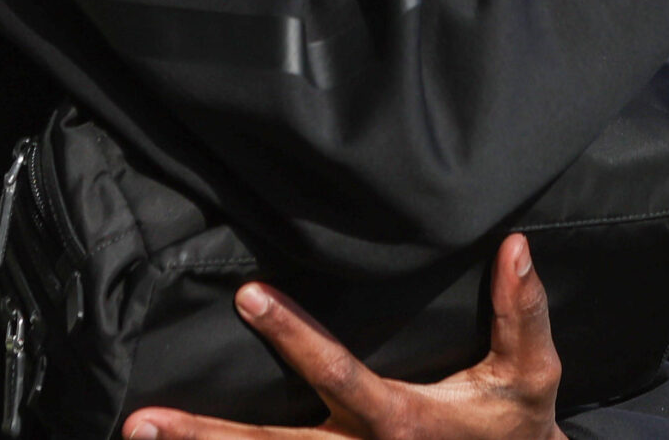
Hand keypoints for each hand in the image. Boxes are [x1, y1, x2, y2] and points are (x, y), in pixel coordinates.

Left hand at [123, 234, 564, 439]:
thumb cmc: (516, 429)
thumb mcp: (530, 377)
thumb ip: (522, 313)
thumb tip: (516, 247)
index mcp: (400, 422)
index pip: (337, 373)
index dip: (293, 335)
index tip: (249, 294)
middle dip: (208, 434)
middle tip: (147, 419)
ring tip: (139, 433)